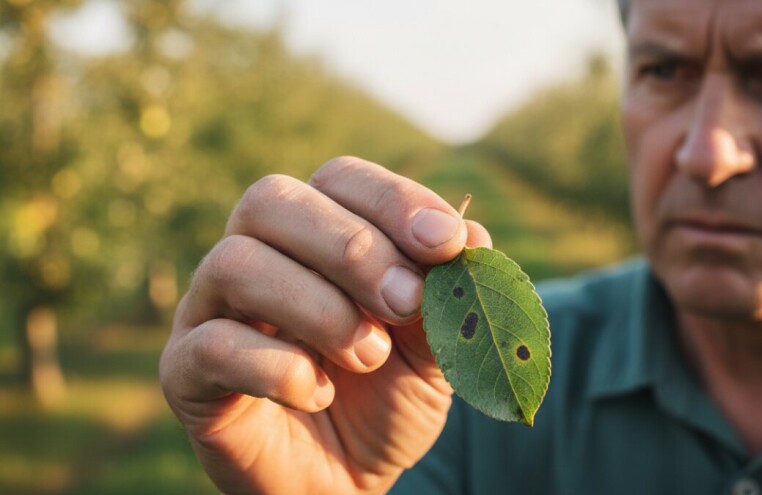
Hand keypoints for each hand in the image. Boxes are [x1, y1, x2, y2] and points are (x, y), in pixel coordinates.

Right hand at [159, 157, 491, 493]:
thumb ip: (448, 294)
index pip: (339, 178)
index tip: (447, 243)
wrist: (348, 480)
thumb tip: (472, 233)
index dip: (393, 200)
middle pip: (271, 199)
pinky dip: (280, 369)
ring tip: (368, 355)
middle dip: (352, 248)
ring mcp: (210, 309)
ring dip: (319, 309)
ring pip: (235, 263)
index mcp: (316, 235)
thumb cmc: (388, 399)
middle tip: (405, 303)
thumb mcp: (436, 348)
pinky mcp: (186, 371)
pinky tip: (318, 394)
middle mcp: (256, 255)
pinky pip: (212, 345)